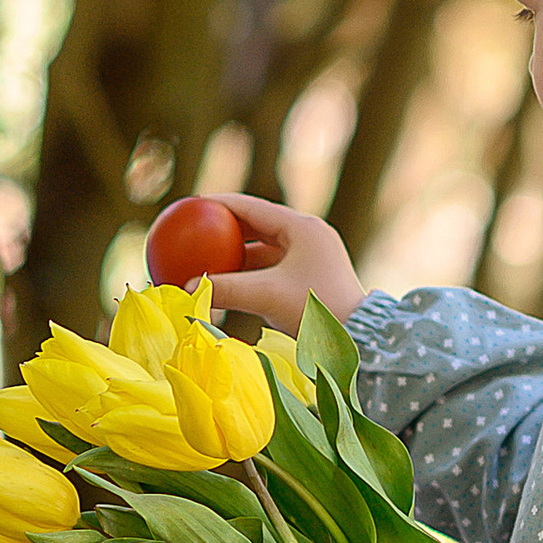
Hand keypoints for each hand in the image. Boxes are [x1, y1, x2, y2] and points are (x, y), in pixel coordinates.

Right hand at [185, 192, 364, 336]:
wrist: (358, 339)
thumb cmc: (315, 310)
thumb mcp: (266, 295)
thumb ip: (225, 289)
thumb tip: (184, 288)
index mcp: (302, 227)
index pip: (251, 207)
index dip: (219, 203)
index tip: (191, 205)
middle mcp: (308, 236)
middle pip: (257, 225)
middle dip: (225, 229)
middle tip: (195, 230)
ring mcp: (312, 257)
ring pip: (264, 249)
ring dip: (237, 255)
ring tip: (207, 258)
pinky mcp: (311, 277)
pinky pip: (273, 268)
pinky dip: (250, 273)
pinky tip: (228, 283)